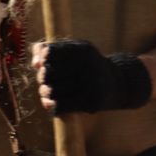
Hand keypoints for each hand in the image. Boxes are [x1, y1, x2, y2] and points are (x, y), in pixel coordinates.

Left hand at [33, 39, 152, 114]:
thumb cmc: (88, 65)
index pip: (50, 52)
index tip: (42, 63)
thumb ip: (50, 49)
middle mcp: (88, 66)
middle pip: (48, 73)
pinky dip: (51, 105)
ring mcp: (90, 85)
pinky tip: (50, 103)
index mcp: (82, 50)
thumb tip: (35, 62)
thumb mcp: (74, 51)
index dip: (42, 59)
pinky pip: (62, 105)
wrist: (119, 83)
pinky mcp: (91, 102)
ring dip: (44, 92)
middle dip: (42, 77)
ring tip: (46, 91)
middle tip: (44, 80)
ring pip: (52, 91)